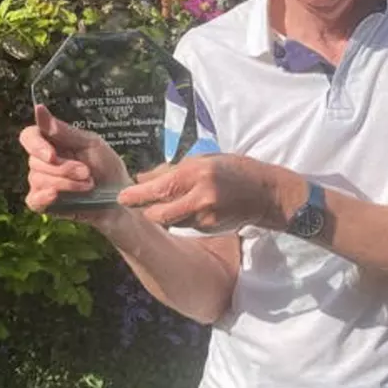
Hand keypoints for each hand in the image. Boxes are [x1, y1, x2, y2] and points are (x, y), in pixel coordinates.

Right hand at [19, 105, 130, 226]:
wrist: (118, 197)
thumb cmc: (106, 167)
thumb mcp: (91, 144)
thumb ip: (64, 131)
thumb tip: (39, 110)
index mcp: (51, 143)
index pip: (29, 137)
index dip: (36, 145)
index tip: (52, 155)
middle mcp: (42, 162)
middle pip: (35, 161)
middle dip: (63, 168)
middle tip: (87, 172)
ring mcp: (41, 183)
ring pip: (38, 179)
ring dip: (66, 183)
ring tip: (88, 184)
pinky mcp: (43, 203)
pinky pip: (33, 200)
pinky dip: (44, 198)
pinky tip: (56, 195)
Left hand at [116, 154, 302, 233]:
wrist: (265, 192)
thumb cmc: (233, 170)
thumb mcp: (203, 160)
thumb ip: (171, 170)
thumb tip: (142, 178)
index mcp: (197, 173)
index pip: (159, 189)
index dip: (137, 196)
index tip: (121, 197)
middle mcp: (200, 196)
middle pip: (159, 214)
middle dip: (147, 211)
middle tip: (140, 203)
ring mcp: (206, 215)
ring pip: (171, 220)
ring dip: (166, 214)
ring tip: (174, 201)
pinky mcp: (210, 227)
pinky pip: (186, 224)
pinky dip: (182, 217)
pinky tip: (193, 207)